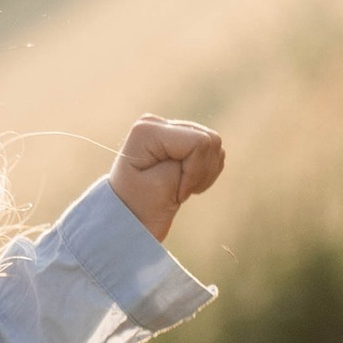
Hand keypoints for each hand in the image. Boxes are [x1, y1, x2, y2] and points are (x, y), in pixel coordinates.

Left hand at [109, 114, 224, 240]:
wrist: (129, 219)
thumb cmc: (140, 207)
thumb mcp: (164, 186)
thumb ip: (190, 160)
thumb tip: (208, 141)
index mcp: (148, 131)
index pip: (199, 142)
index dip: (196, 171)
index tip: (178, 193)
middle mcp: (156, 123)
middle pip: (209, 140)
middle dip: (201, 171)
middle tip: (180, 192)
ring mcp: (168, 130)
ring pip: (213, 144)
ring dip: (204, 173)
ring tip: (181, 188)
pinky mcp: (180, 140)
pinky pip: (211, 151)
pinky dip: (204, 172)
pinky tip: (185, 183)